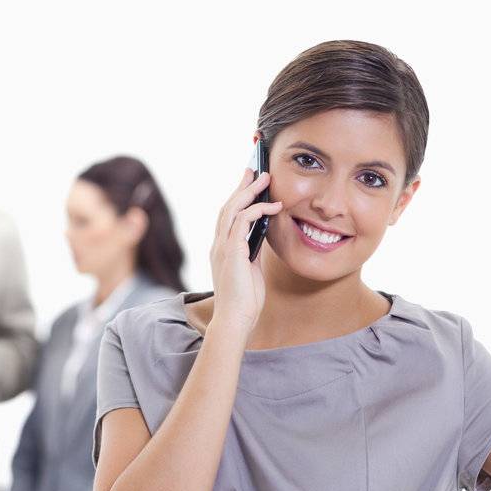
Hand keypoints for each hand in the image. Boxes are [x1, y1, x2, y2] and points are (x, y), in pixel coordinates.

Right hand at [207, 166, 282, 342]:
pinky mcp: (232, 252)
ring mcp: (223, 248)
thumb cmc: (244, 301)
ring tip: (264, 177)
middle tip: (256, 170)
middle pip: (228, 206)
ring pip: (232, 208)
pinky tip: (272, 206)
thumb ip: (252, 251)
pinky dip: (257, 210)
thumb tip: (262, 234)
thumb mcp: (250, 270)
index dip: (238, 197)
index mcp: (222, 249)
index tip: (249, 183)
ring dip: (249, 191)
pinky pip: (242, 221)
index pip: (227, 216)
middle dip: (242, 186)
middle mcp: (218, 245)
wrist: (235, 320)